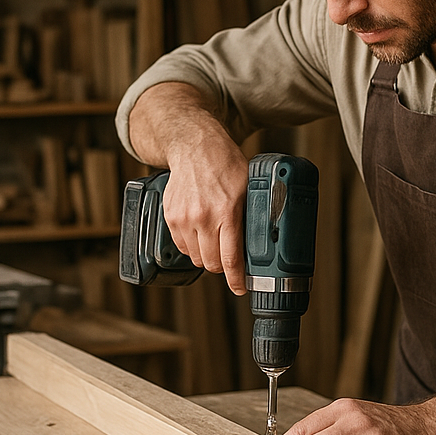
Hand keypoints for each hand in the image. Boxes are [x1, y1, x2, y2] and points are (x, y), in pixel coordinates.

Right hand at [161, 139, 248, 294]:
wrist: (195, 146)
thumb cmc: (225, 164)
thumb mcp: (249, 188)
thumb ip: (253, 215)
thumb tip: (264, 241)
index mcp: (226, 212)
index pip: (230, 258)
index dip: (236, 279)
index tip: (240, 288)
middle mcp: (203, 218)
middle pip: (211, 263)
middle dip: (222, 267)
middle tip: (230, 261)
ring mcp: (184, 218)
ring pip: (196, 257)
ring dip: (207, 256)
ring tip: (216, 243)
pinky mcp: (170, 217)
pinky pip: (182, 246)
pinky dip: (192, 246)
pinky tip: (201, 235)